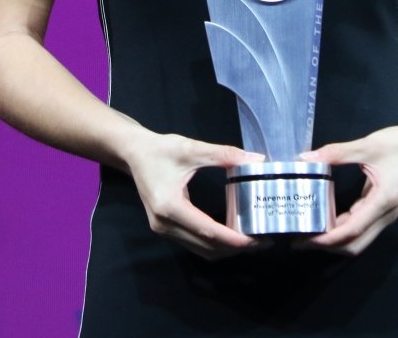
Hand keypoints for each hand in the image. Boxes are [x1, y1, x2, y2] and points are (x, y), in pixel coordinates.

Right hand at [124, 132, 266, 259]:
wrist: (134, 153)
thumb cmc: (161, 150)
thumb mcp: (192, 148)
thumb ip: (223, 154)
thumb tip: (255, 160)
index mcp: (170, 206)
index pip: (207, 230)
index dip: (232, 238)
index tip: (256, 239)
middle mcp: (164, 224)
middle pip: (206, 246)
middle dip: (235, 248)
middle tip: (263, 241)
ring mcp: (163, 230)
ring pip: (201, 250)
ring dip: (226, 250)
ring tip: (252, 241)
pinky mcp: (166, 229)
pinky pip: (194, 244)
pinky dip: (214, 244)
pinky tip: (231, 236)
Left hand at [298, 123, 397, 255]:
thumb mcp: (368, 145)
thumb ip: (336, 153)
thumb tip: (306, 158)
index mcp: (383, 202)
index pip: (353, 231)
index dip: (328, 238)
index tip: (305, 238)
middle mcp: (386, 214)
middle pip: (356, 244)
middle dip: (328, 246)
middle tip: (301, 240)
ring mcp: (385, 214)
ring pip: (358, 237)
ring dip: (335, 238)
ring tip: (309, 231)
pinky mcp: (382, 208)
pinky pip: (361, 225)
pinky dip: (343, 227)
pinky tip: (325, 218)